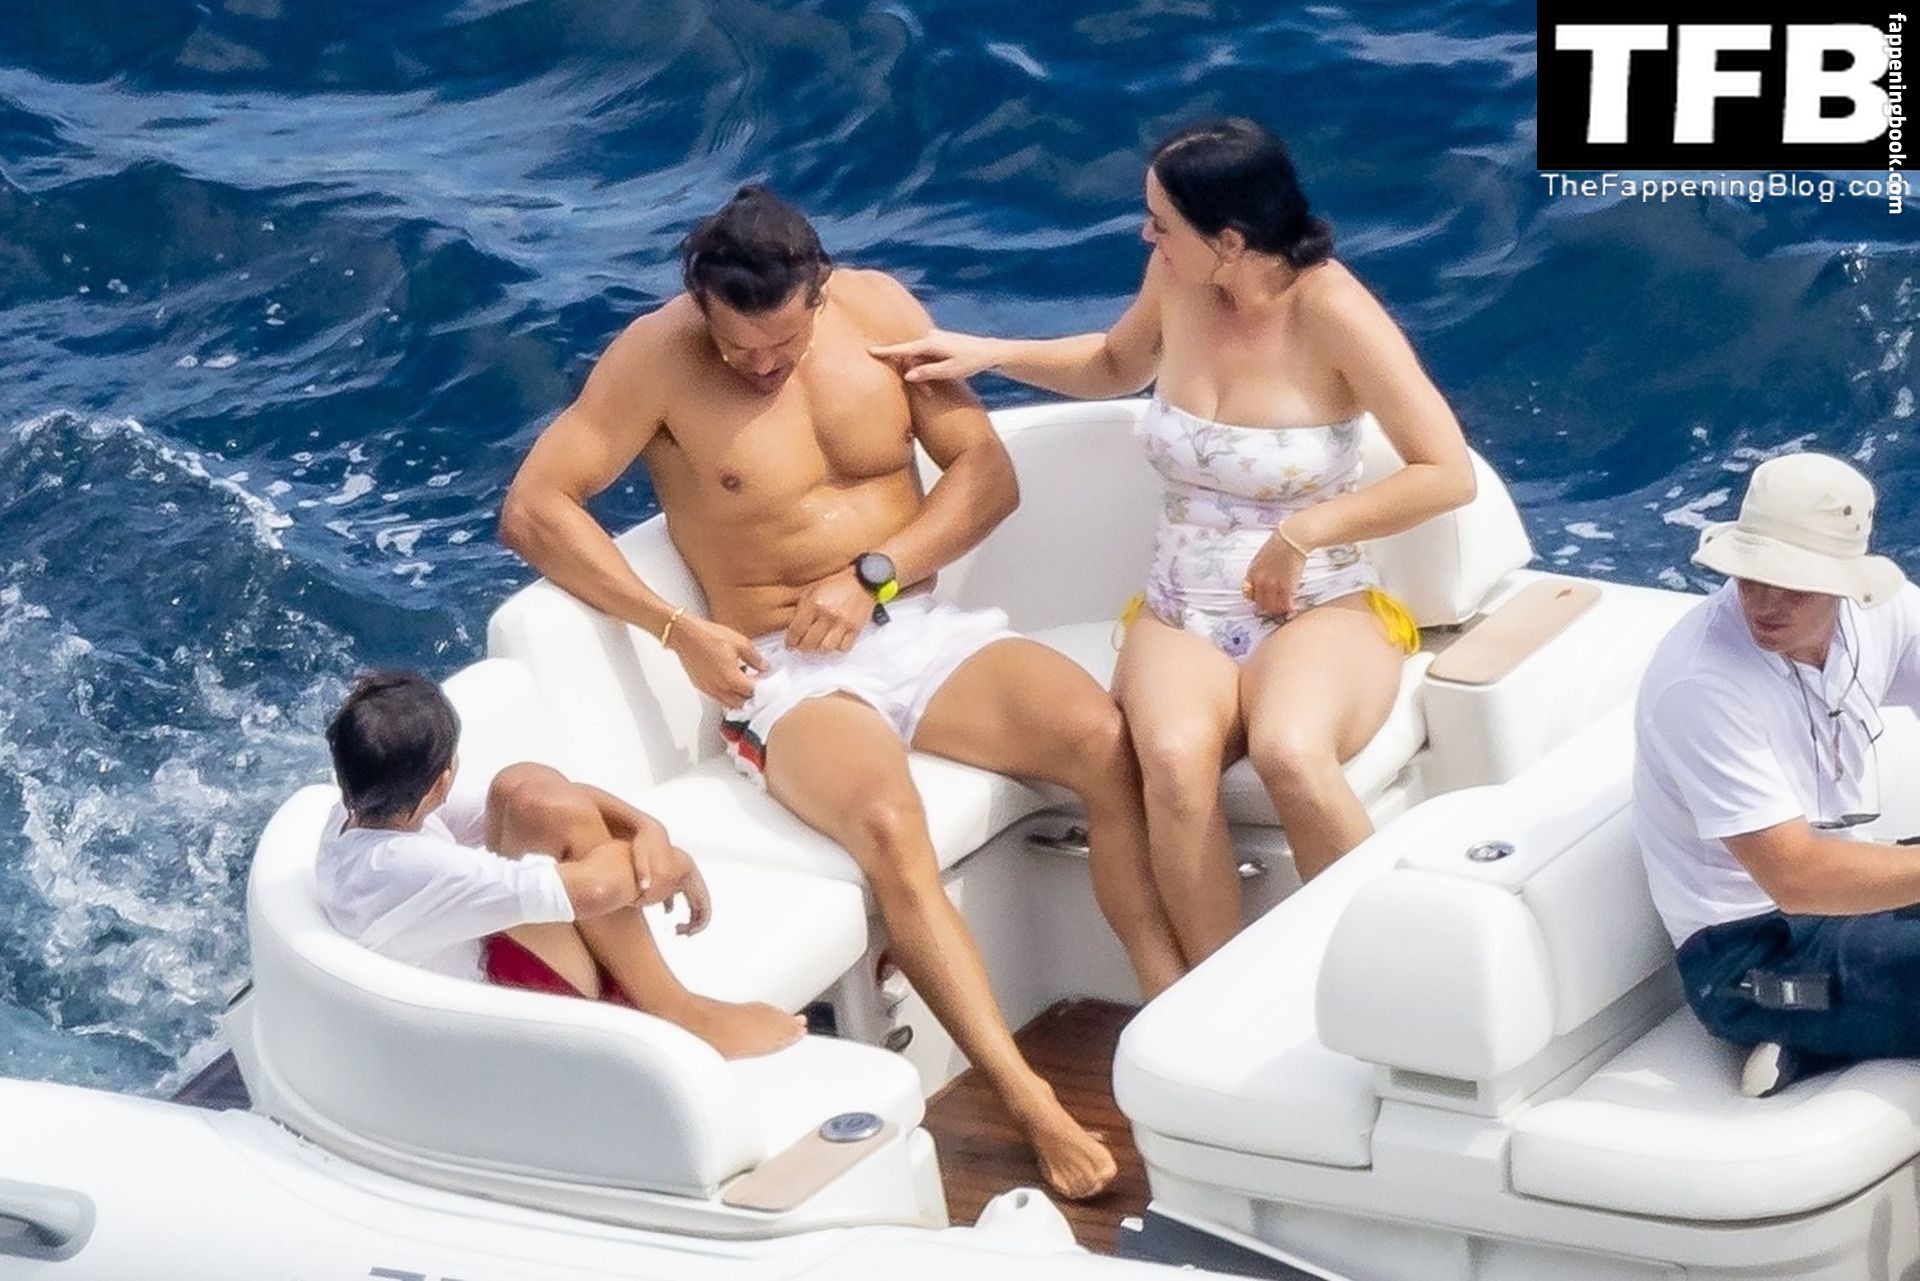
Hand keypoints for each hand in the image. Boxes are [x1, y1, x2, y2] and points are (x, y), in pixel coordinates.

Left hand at [629, 827, 710, 933]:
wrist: (644, 829)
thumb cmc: (644, 843)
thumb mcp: (641, 856)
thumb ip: (642, 872)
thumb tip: (644, 888)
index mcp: (689, 875)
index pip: (704, 904)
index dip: (700, 922)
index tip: (688, 933)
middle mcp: (690, 875)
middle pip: (701, 905)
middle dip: (694, 923)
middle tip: (680, 933)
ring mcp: (683, 875)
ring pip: (693, 901)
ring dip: (688, 917)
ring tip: (677, 929)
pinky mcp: (673, 876)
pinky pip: (682, 896)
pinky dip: (677, 906)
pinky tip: (667, 914)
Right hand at [668, 615, 767, 708]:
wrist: (684, 634)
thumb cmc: (709, 636)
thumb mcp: (740, 643)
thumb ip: (755, 658)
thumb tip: (764, 666)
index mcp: (732, 679)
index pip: (753, 692)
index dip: (762, 687)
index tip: (765, 679)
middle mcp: (720, 689)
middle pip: (742, 703)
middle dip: (751, 695)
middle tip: (755, 682)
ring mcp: (709, 690)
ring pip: (729, 704)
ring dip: (738, 697)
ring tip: (741, 681)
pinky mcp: (701, 687)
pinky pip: (718, 698)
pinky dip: (726, 694)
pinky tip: (728, 678)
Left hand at [785, 568, 873, 652]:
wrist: (863, 579)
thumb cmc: (837, 583)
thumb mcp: (813, 588)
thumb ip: (802, 605)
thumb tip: (792, 624)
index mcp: (814, 603)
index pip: (796, 630)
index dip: (790, 641)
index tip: (790, 644)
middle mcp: (827, 614)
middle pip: (809, 642)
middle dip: (803, 648)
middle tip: (802, 647)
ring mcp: (842, 622)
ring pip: (826, 648)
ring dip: (819, 649)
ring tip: (817, 646)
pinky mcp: (855, 628)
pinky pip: (844, 647)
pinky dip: (838, 648)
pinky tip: (835, 642)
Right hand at [869, 329, 1001, 382]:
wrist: (989, 352)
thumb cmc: (971, 361)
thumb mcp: (951, 371)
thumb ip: (928, 373)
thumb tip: (908, 375)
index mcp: (931, 343)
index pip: (903, 349)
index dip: (886, 351)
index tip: (869, 351)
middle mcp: (930, 337)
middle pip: (910, 355)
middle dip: (911, 373)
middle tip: (926, 394)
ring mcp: (934, 337)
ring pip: (918, 356)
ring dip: (920, 371)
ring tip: (932, 391)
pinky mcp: (939, 341)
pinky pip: (925, 354)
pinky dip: (925, 366)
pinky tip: (933, 376)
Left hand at [1244, 528, 1306, 619]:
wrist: (1293, 538)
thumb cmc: (1280, 543)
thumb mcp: (1261, 557)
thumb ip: (1259, 570)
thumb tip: (1262, 582)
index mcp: (1252, 572)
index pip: (1248, 595)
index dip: (1257, 599)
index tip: (1264, 600)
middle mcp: (1260, 580)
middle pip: (1260, 604)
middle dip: (1268, 608)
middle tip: (1276, 607)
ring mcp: (1273, 584)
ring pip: (1273, 607)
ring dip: (1279, 609)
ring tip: (1285, 607)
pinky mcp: (1287, 586)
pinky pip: (1286, 604)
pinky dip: (1289, 607)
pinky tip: (1293, 605)